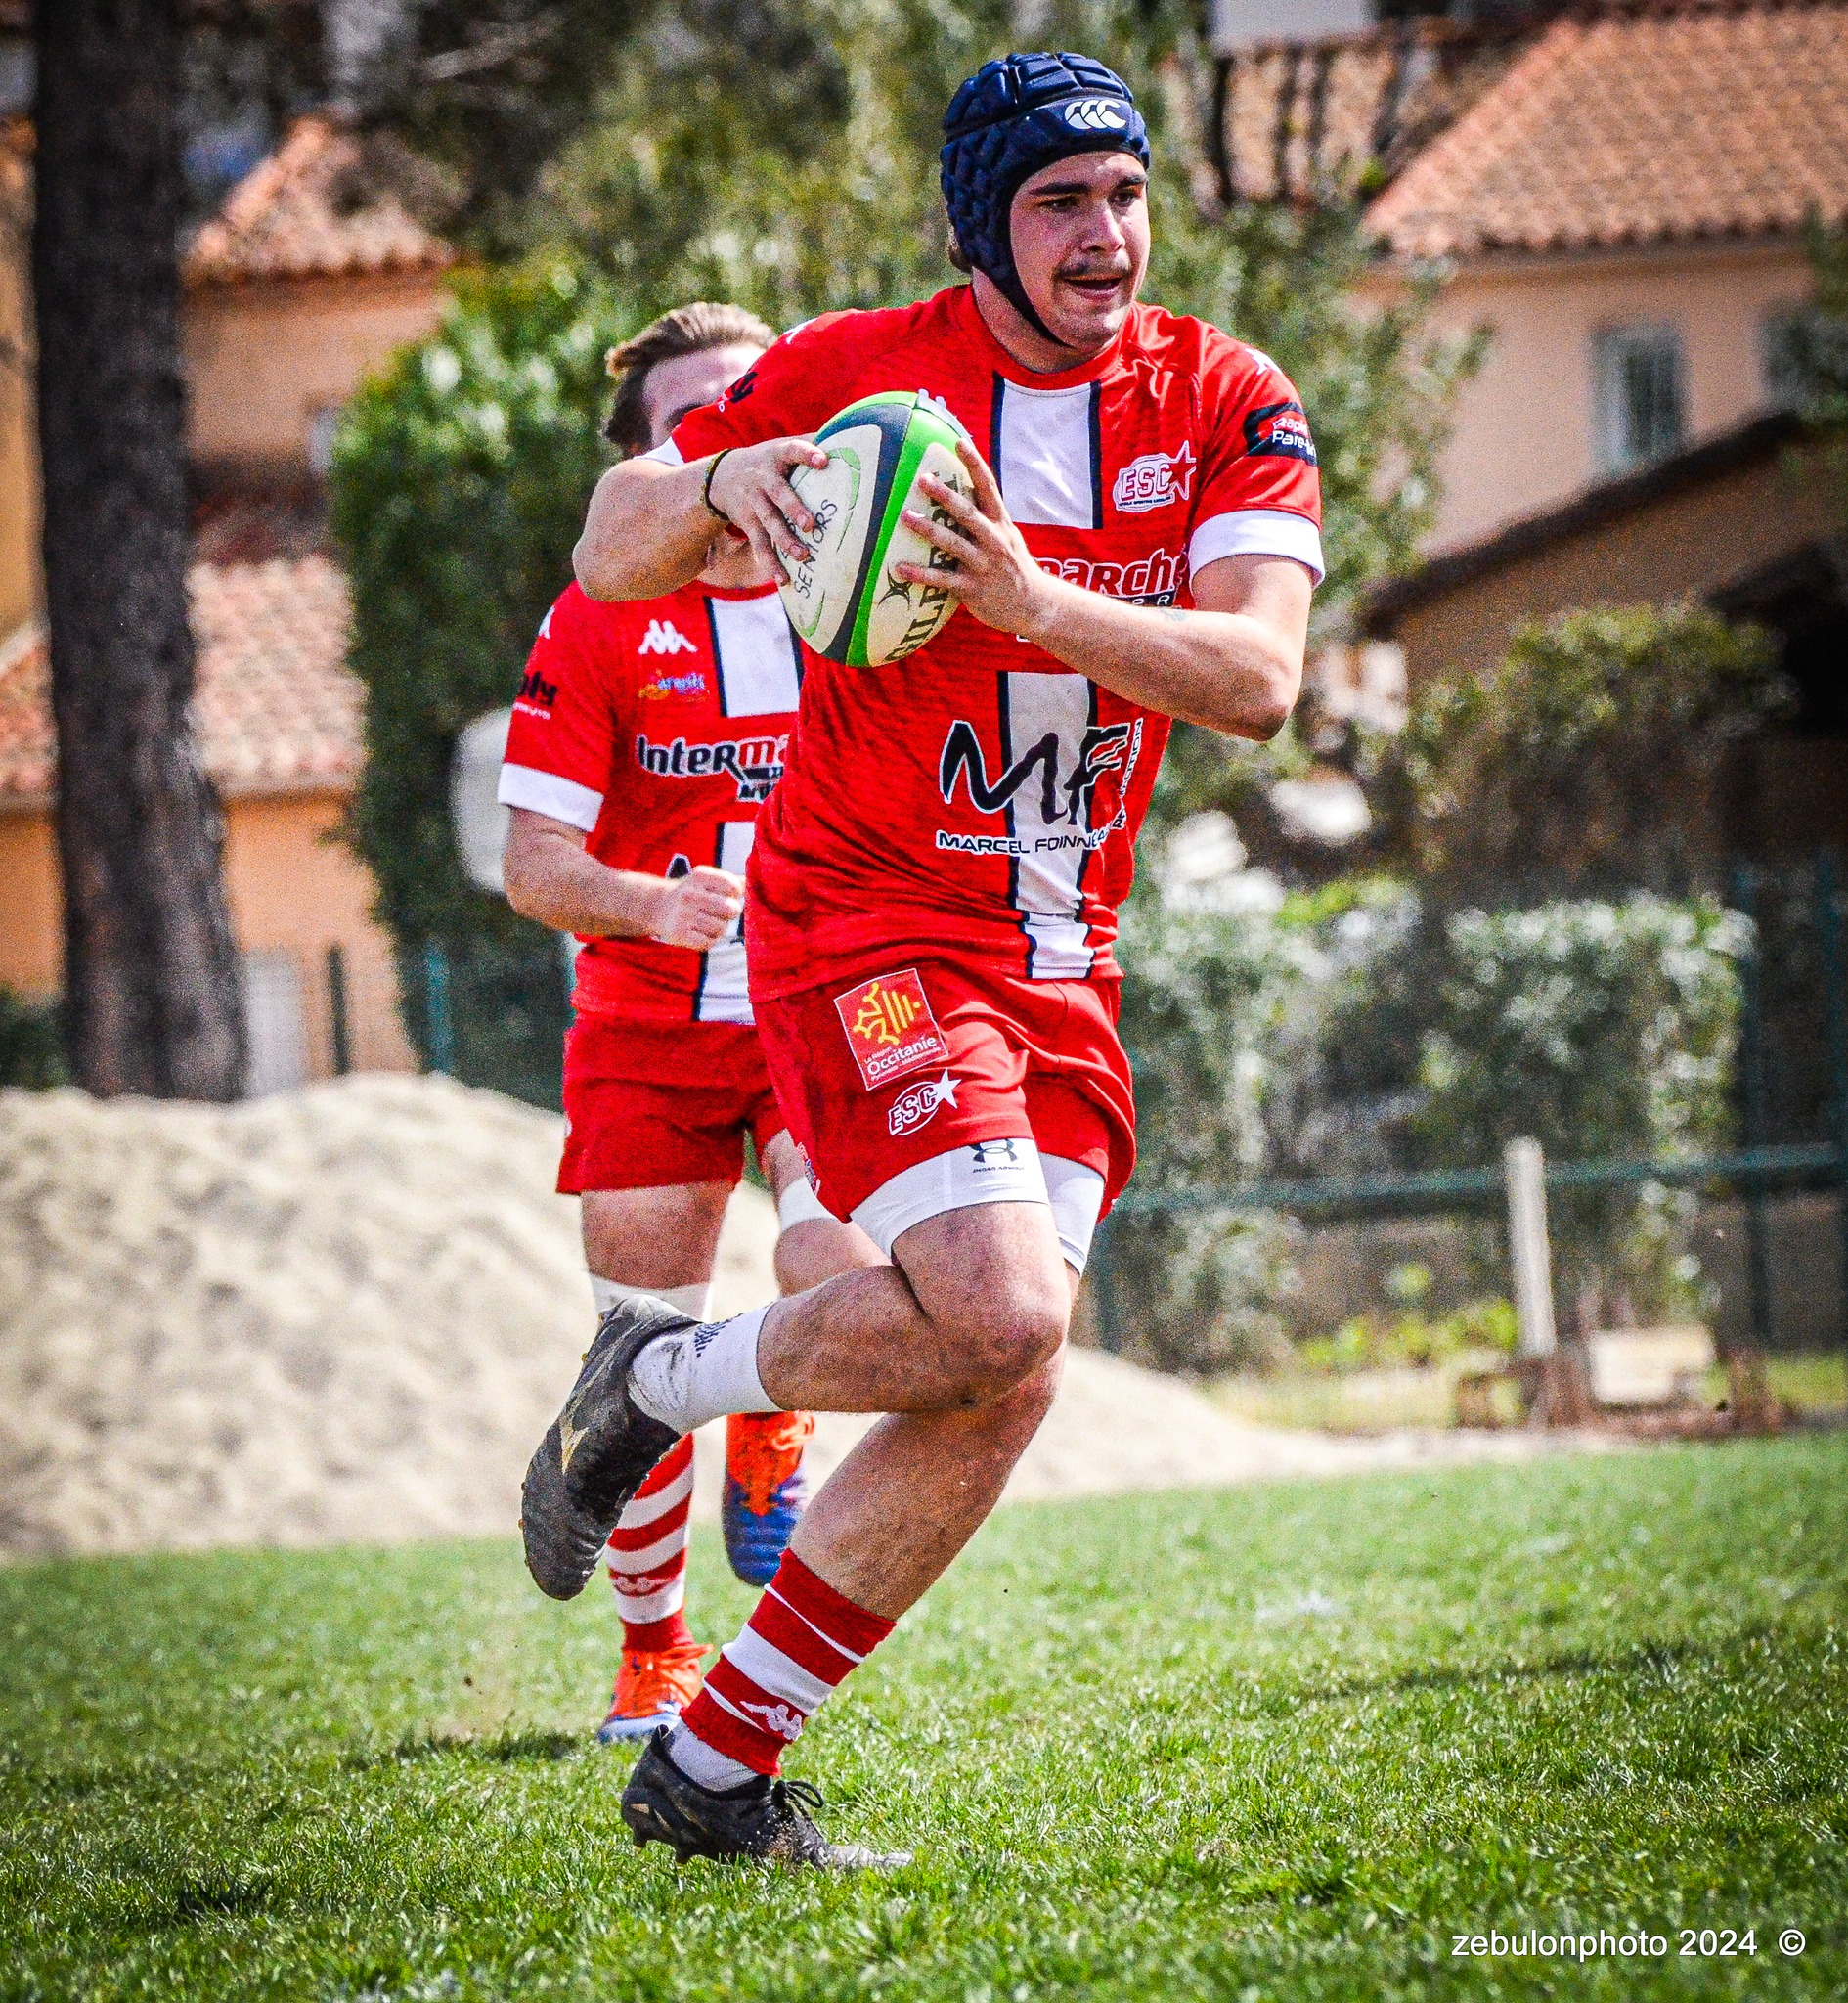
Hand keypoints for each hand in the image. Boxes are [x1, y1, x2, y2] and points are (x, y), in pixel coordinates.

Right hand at [649, 865, 744, 948]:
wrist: (658, 907)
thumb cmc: (692, 893)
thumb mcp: (707, 880)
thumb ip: (731, 881)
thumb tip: (751, 882)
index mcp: (699, 876)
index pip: (733, 886)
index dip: (737, 893)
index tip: (730, 894)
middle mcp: (690, 894)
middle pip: (731, 909)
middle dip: (731, 912)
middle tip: (723, 912)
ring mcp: (683, 915)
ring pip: (721, 928)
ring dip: (719, 927)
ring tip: (708, 921)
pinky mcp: (679, 934)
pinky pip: (709, 942)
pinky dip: (709, 939)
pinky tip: (701, 932)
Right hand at [706, 438, 831, 582]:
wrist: (722, 476)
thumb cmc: (769, 461)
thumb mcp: (783, 447)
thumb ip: (811, 442)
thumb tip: (852, 434)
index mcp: (777, 456)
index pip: (792, 451)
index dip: (807, 455)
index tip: (823, 461)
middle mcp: (764, 479)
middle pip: (779, 494)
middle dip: (794, 509)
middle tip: (811, 525)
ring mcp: (754, 503)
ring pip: (769, 523)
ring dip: (785, 540)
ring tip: (803, 556)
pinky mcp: (748, 524)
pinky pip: (759, 545)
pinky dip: (770, 563)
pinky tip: (783, 579)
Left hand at [892, 440, 1054, 638]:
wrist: (1033, 605)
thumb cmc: (1014, 568)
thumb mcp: (1008, 537)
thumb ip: (987, 518)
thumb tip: (964, 493)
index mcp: (1001, 524)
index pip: (989, 487)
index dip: (974, 464)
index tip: (960, 442)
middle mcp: (993, 540)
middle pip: (967, 513)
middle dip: (945, 495)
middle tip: (923, 479)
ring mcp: (983, 564)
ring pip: (952, 543)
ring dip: (927, 529)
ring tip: (905, 517)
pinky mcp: (972, 588)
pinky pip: (942, 579)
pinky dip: (920, 574)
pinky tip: (900, 568)